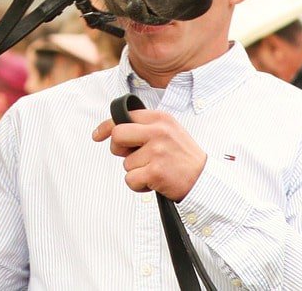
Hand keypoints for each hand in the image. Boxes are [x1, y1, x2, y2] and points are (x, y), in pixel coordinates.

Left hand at [92, 109, 206, 201]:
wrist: (204, 179)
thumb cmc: (183, 157)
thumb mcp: (169, 131)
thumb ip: (145, 127)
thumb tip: (114, 131)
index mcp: (160, 118)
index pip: (124, 116)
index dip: (107, 127)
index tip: (97, 135)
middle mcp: (158, 132)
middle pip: (118, 135)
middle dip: (118, 149)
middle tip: (130, 156)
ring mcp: (157, 151)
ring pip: (125, 163)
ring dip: (136, 171)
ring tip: (155, 170)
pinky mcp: (155, 172)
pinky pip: (130, 180)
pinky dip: (139, 185)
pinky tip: (154, 182)